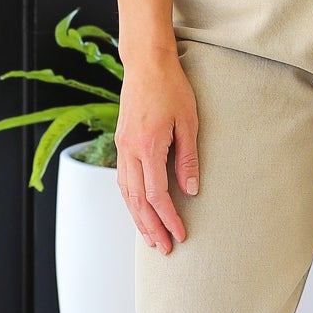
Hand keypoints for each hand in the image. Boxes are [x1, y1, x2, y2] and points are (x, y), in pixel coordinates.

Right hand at [116, 53, 198, 253]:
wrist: (146, 64)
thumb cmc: (171, 88)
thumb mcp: (188, 122)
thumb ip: (188, 159)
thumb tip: (192, 190)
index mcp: (147, 146)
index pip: (156, 195)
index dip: (168, 218)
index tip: (180, 234)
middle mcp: (129, 151)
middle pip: (136, 201)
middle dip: (151, 227)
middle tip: (164, 249)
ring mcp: (121, 147)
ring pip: (125, 193)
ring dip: (137, 218)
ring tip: (150, 238)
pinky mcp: (121, 142)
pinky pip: (122, 180)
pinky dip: (130, 200)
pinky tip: (138, 211)